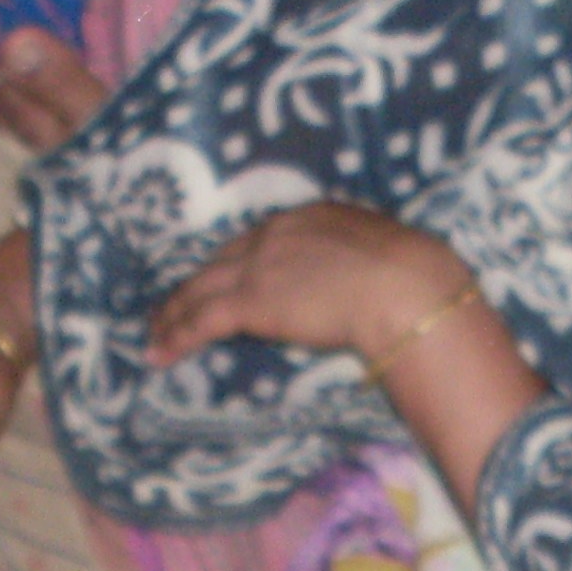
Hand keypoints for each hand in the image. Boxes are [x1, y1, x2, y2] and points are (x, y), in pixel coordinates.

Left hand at [146, 203, 466, 370]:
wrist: (405, 287)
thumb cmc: (415, 278)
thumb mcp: (389, 256)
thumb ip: (366, 266)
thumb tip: (375, 286)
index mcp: (313, 216)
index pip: (262, 240)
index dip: (240, 262)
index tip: (229, 279)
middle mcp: (276, 232)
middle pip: (222, 259)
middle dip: (197, 284)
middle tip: (176, 305)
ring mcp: (258, 265)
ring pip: (201, 288)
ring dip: (175, 313)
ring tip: (156, 333)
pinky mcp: (249, 301)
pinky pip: (201, 320)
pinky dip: (177, 336)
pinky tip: (160, 354)